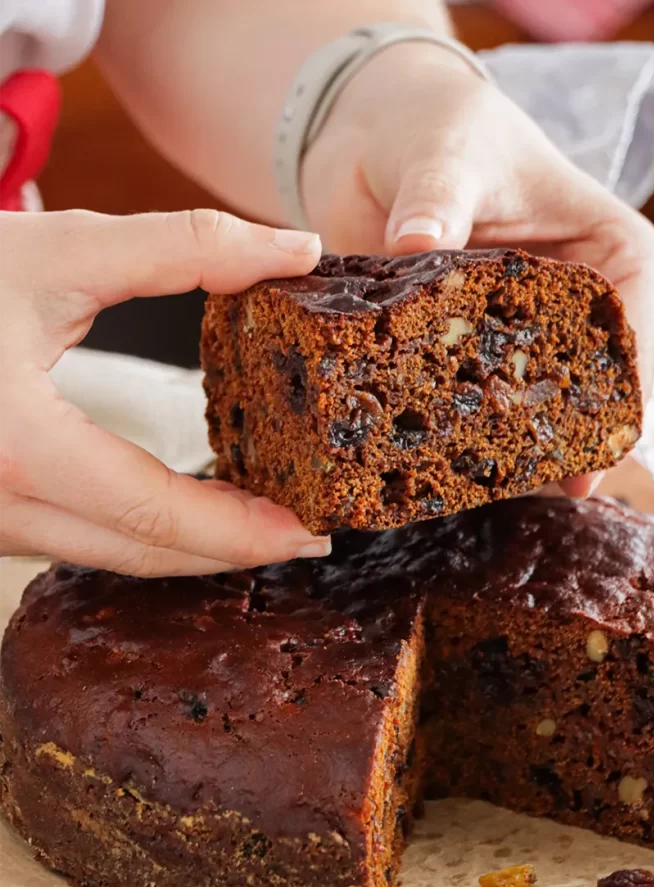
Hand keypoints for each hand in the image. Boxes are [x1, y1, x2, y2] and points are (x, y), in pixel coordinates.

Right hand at [0, 209, 328, 575]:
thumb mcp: (56, 252)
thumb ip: (183, 249)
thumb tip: (297, 250)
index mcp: (17, 450)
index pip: (154, 513)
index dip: (241, 531)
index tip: (311, 528)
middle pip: (141, 553)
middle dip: (231, 550)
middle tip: (305, 532)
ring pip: (109, 556)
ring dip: (188, 545)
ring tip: (260, 517)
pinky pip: (77, 540)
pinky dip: (139, 531)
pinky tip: (181, 507)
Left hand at [302, 45, 653, 494]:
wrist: (382, 139)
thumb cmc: (447, 132)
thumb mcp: (451, 156)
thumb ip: (439, 201)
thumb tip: (416, 242)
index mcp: (616, 259)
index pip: (636, 337)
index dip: (617, 401)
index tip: (586, 458)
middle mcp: (581, 312)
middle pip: (590, 390)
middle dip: (562, 437)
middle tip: (528, 485)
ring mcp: (525, 341)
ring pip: (535, 409)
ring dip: (511, 447)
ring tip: (481, 483)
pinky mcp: (472, 358)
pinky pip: (475, 408)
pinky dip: (460, 432)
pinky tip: (436, 464)